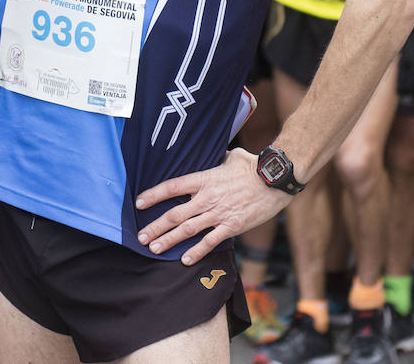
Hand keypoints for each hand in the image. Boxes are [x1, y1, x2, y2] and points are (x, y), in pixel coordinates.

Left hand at [134, 148, 290, 264]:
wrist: (275, 180)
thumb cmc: (253, 167)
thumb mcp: (230, 157)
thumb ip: (218, 158)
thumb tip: (217, 154)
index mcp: (203, 179)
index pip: (171, 187)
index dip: (153, 195)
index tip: (139, 204)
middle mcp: (206, 198)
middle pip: (175, 214)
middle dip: (155, 226)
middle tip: (141, 237)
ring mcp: (218, 213)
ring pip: (187, 230)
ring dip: (169, 240)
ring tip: (154, 248)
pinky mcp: (232, 226)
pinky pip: (210, 241)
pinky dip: (197, 251)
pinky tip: (185, 260)